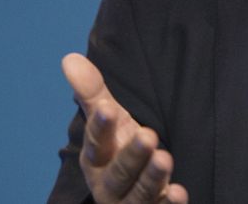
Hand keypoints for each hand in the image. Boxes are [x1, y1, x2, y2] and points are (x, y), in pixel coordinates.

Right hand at [62, 53, 188, 203]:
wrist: (135, 187)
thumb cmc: (119, 147)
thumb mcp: (110, 119)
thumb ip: (93, 92)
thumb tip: (69, 58)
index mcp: (96, 158)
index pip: (95, 143)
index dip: (100, 127)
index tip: (107, 108)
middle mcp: (110, 183)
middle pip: (118, 173)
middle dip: (131, 156)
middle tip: (148, 135)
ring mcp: (131, 201)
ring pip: (139, 194)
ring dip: (152, 177)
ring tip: (165, 158)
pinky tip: (178, 192)